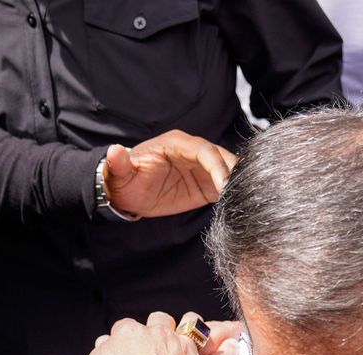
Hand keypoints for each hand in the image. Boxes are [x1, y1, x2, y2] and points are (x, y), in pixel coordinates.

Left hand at [105, 131, 236, 218]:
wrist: (130, 193)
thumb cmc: (126, 180)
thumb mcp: (121, 174)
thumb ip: (119, 164)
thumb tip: (114, 152)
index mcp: (175, 144)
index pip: (203, 149)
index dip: (216, 164)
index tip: (224, 184)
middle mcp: (192, 152)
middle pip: (221, 157)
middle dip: (234, 172)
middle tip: (245, 191)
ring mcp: (201, 168)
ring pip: (227, 169)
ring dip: (238, 181)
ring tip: (248, 198)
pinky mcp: (205, 185)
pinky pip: (225, 185)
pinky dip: (235, 192)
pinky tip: (242, 203)